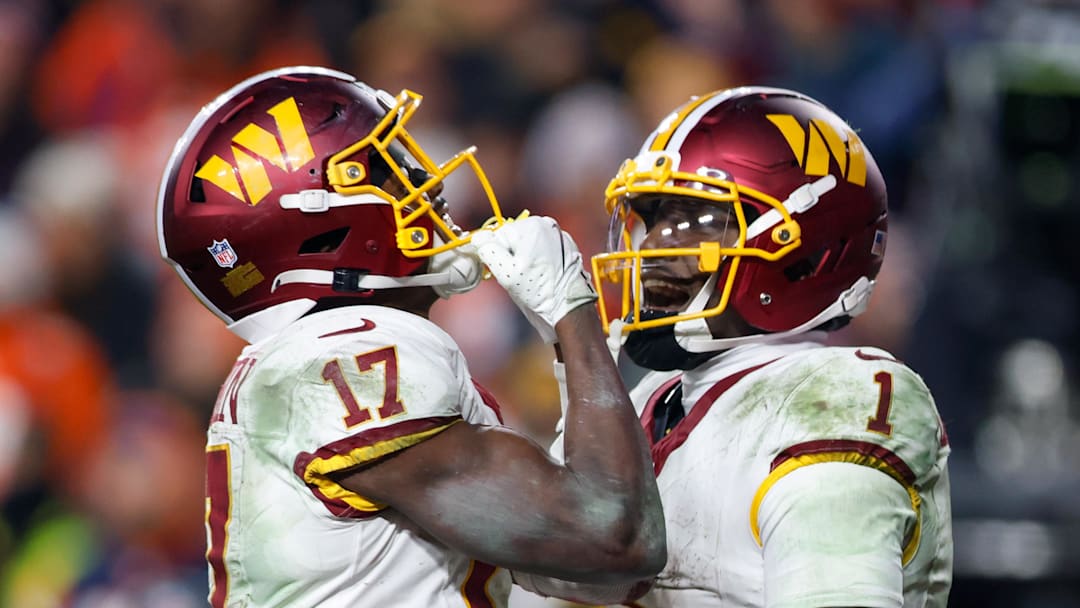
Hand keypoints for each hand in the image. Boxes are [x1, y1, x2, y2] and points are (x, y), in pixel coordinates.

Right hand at [471, 216, 596, 342]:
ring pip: (528, 245)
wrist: (569, 309)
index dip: (497, 256)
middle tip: (519, 277)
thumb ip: (488, 250)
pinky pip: (543, 251)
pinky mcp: (567, 248)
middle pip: (514, 239)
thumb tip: (478, 238)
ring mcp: (559, 236)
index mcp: (532, 226)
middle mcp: (547, 225)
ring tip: (532, 278)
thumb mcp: (505, 273)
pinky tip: (543, 276)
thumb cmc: (538, 292)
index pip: (499, 236)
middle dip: (512, 256)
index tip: (507, 272)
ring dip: (525, 259)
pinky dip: (539, 261)